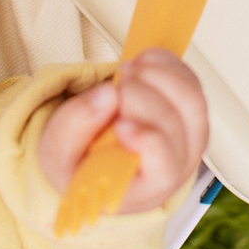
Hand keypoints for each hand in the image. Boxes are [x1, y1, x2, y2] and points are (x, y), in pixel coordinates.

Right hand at [37, 49, 208, 214]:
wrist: (98, 160)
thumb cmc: (84, 166)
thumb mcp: (58, 155)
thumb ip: (74, 126)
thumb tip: (107, 94)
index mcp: (147, 187)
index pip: (165, 166)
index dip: (147, 139)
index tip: (120, 125)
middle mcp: (176, 162)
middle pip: (174, 122)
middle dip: (137, 95)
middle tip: (112, 89)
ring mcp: (188, 134)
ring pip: (190, 97)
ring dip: (156, 73)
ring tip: (127, 72)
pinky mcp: (188, 109)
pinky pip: (189, 78)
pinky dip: (164, 62)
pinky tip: (140, 65)